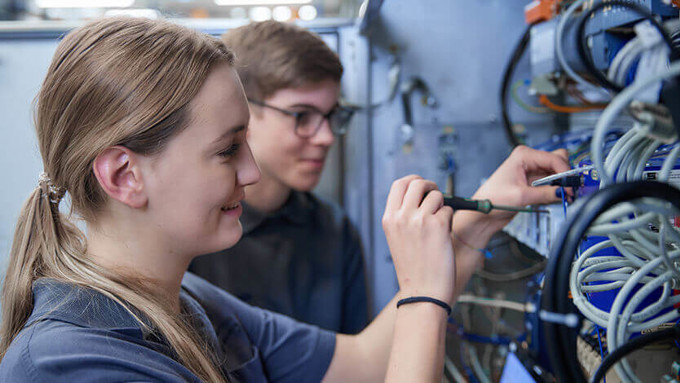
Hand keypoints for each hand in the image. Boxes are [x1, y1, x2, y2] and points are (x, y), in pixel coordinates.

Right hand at [382, 175, 454, 303]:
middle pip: (418, 183)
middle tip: (437, 197)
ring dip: (442, 206)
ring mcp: (419, 219)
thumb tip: (422, 195)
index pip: (399, 185)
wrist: (423, 292)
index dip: (413, 180)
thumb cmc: (414, 269)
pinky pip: (449, 210)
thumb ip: (404, 216)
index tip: (422, 186)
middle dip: (431, 186)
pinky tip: (443, 236)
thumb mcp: (397, 239)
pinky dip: (450, 219)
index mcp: (389, 219)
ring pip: (436, 195)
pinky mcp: (438, 225)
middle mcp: (401, 216)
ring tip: (439, 225)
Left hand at [470, 145, 570, 233]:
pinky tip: (556, 198)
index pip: (554, 158)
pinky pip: (552, 182)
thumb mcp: (521, 196)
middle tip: (568, 191)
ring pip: (557, 172)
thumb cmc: (492, 199)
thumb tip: (564, 192)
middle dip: (565, 176)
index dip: (565, 172)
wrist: (483, 213)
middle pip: (558, 161)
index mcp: (523, 155)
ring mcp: (531, 171)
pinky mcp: (533, 182)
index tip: (570, 187)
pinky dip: (556, 190)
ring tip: (564, 197)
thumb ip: (545, 194)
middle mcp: (528, 160)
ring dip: (561, 184)